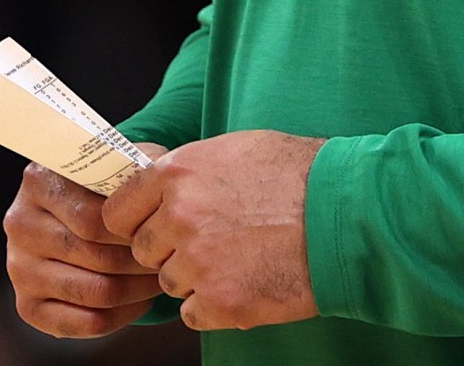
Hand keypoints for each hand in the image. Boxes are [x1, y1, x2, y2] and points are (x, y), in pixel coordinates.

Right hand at [3, 145, 166, 337]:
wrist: (70, 212)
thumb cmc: (103, 186)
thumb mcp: (118, 162)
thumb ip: (137, 166)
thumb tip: (160, 183)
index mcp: (39, 181)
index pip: (92, 220)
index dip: (134, 231)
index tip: (162, 232)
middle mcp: (20, 223)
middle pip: (95, 257)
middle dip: (141, 261)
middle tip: (170, 259)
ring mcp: (19, 268)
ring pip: (94, 292)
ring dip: (136, 290)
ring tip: (159, 277)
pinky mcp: (27, 305)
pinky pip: (84, 323)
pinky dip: (121, 316)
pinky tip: (138, 300)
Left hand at [100, 130, 324, 331]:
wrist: (345, 215)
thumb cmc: (300, 174)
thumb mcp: (235, 150)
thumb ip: (189, 172)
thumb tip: (160, 186)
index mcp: (176, 175)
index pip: (117, 211)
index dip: (135, 221)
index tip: (152, 226)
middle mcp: (179, 218)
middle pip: (144, 251)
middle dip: (169, 250)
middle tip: (212, 241)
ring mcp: (198, 263)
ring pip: (170, 283)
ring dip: (196, 278)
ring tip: (239, 258)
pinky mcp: (221, 302)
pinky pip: (194, 314)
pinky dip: (215, 306)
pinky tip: (246, 282)